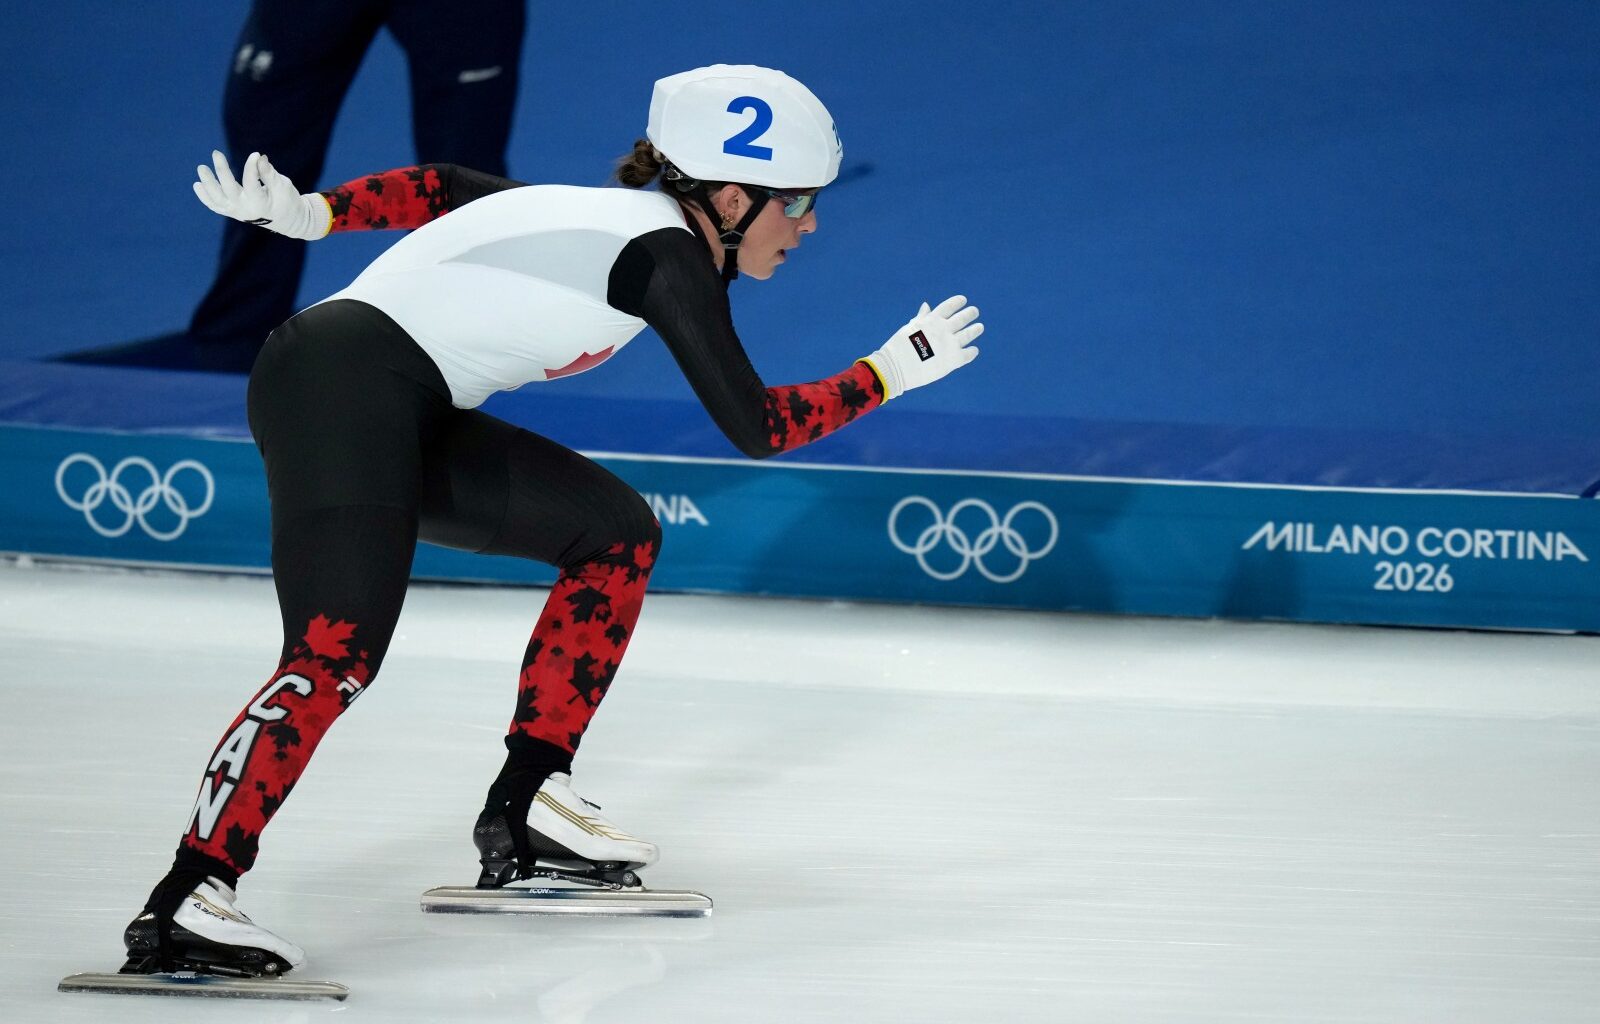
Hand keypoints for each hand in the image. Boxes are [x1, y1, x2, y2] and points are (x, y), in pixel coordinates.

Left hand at [191, 150, 330, 239]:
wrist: (286, 220)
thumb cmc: (286, 200)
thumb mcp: (283, 186)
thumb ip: (269, 173)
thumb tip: (260, 157)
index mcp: (261, 204)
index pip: (251, 183)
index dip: (251, 167)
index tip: (255, 154)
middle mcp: (245, 209)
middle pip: (229, 189)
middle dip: (222, 170)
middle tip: (216, 152)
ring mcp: (236, 212)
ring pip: (217, 199)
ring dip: (208, 183)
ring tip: (201, 167)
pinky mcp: (232, 212)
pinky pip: (215, 206)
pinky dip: (205, 196)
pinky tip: (197, 184)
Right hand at [861, 295, 982, 399]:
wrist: (896, 368)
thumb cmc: (898, 348)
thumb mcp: (910, 328)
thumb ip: (921, 318)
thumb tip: (926, 305)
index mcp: (932, 320)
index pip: (949, 306)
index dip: (957, 302)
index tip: (963, 300)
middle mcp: (943, 329)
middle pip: (962, 318)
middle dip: (970, 313)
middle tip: (975, 311)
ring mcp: (950, 343)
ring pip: (969, 333)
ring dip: (975, 329)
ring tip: (980, 327)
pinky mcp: (953, 359)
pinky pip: (968, 354)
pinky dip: (972, 352)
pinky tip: (974, 350)